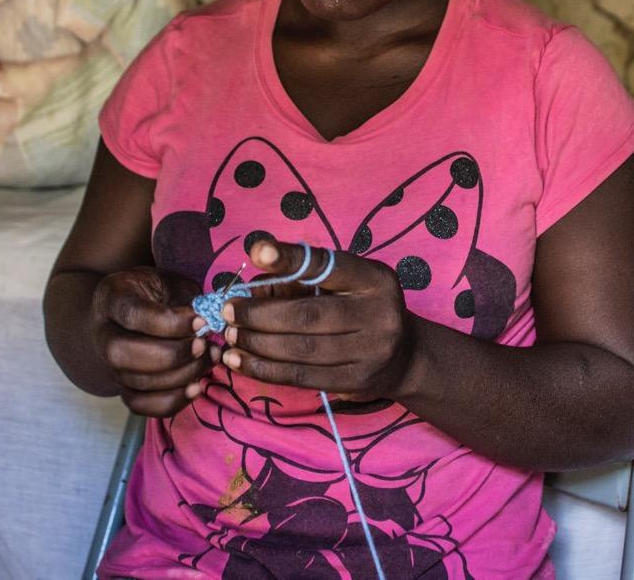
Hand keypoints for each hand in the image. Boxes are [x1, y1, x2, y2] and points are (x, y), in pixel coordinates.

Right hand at [93, 266, 215, 417]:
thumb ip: (185, 298)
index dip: (170, 323)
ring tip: (209, 359)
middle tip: (202, 345)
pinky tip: (195, 387)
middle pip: (123, 354)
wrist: (127, 313)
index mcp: (112, 299)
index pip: (133, 315)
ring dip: (180, 376)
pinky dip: (171, 401)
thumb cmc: (153, 294)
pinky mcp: (122, 386)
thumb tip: (206, 323)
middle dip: (171, 355)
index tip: (201, 321)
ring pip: (136, 382)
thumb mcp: (168, 282)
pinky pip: (139, 405)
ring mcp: (109, 364)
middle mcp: (103, 334)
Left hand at [220, 239, 417, 399]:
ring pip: (300, 350)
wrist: (405, 356)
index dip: (291, 260)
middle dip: (260, 314)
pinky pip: (301, 377)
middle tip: (228, 312)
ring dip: (257, 344)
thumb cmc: (362, 308)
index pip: (328, 266)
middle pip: (307, 315)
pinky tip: (240, 362)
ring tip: (229, 338)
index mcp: (375, 279)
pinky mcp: (356, 382)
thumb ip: (305, 280)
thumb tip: (251, 285)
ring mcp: (370, 352)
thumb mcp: (346, 284)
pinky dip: (265, 369)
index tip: (258, 251)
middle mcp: (379, 314)